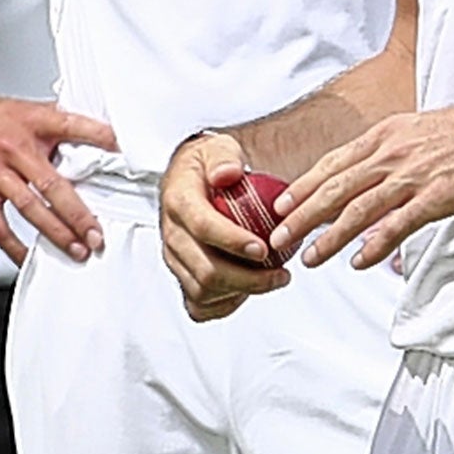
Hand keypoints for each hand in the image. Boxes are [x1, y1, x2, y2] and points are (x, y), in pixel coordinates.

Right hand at [0, 89, 116, 264]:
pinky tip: (28, 258)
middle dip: (79, 214)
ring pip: (30, 208)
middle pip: (53, 184)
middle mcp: (15, 149)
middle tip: (98, 235)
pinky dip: (14, 246)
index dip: (98, 134)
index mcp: (33, 123)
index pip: (71, 124)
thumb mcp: (28, 111)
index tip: (122, 149)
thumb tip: (97, 134)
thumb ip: (59, 126)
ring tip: (77, 250)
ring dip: (57, 233)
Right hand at [158, 133, 291, 321]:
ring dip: (242, 291)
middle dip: (248, 278)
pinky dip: (225, 305)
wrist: (188, 178)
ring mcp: (175, 257)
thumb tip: (228, 173)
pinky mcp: (181, 274)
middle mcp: (172, 232)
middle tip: (281, 273)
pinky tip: (249, 291)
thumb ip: (224, 157)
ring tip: (273, 279)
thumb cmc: (207, 165)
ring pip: (202, 290)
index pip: (202, 227)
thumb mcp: (217, 148)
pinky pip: (197, 304)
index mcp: (179, 200)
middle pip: (205, 270)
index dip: (233, 242)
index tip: (263, 249)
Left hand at [270, 93, 453, 270]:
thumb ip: (394, 154)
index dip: (304, 185)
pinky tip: (358, 262)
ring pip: (359, 208)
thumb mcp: (421, 131)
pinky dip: (375, 244)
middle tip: (277, 238)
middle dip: (301, 215)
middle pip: (336, 187)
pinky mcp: (440, 194)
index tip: (280, 205)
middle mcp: (393, 151)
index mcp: (387, 134)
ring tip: (309, 258)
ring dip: (329, 236)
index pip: (334, 162)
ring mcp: (415, 172)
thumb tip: (374, 181)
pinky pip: (399, 223)